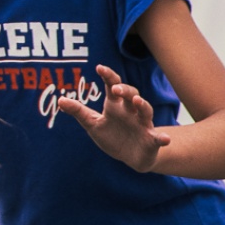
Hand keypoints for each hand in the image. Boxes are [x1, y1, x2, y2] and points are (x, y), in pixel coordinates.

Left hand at [54, 64, 169, 172]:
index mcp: (116, 106)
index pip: (113, 86)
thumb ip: (78, 112)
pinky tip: (165, 139)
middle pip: (131, 95)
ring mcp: (143, 125)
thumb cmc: (111, 136)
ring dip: (142, 105)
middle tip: (116, 88)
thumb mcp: (92, 124)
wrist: (130, 157)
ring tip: (137, 101)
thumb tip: (60, 100)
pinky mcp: (151, 141)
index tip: (99, 67)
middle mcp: (131, 112)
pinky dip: (162, 138)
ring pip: (146, 111)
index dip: (108, 76)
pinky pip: (158, 138)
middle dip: (125, 90)